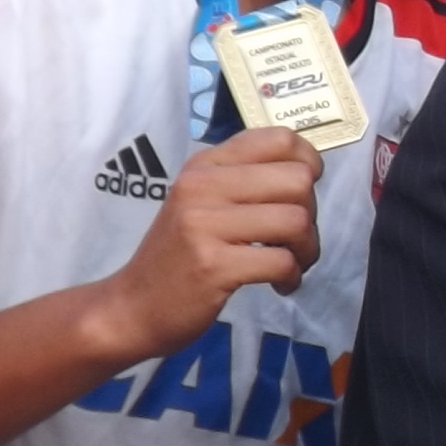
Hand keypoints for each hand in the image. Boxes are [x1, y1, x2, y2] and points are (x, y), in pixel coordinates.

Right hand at [92, 127, 318, 358]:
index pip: (278, 139)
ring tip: (291, 263)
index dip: (308, 163)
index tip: (302, 192)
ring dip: (306, 249)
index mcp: (205, 165)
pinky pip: (282, 262)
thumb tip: (307, 171)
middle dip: (310, 214)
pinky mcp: (212, 265)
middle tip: (295, 239)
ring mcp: (203, 225)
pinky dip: (292, 277)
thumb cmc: (179, 254)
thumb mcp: (202, 202)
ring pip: (296, 221)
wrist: (134, 306)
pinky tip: (279, 284)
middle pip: (297, 180)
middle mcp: (202, 186)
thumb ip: (245, 180)